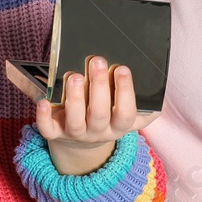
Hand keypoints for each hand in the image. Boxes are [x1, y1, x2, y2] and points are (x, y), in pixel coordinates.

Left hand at [35, 54, 157, 175]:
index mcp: (118, 125)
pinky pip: (48, 130)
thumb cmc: (106, 112)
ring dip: (75, 97)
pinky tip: (43, 101)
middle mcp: (98, 131)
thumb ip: (140, 97)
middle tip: (97, 60)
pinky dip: (43, 116)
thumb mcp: (124, 108)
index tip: (122, 68)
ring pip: (76, 121)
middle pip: (99, 114)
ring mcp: (75, 134)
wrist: (82, 140)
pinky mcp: (55, 133)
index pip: (126, 113)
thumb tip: (157, 77)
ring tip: (75, 76)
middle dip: (99, 86)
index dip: (125, 92)